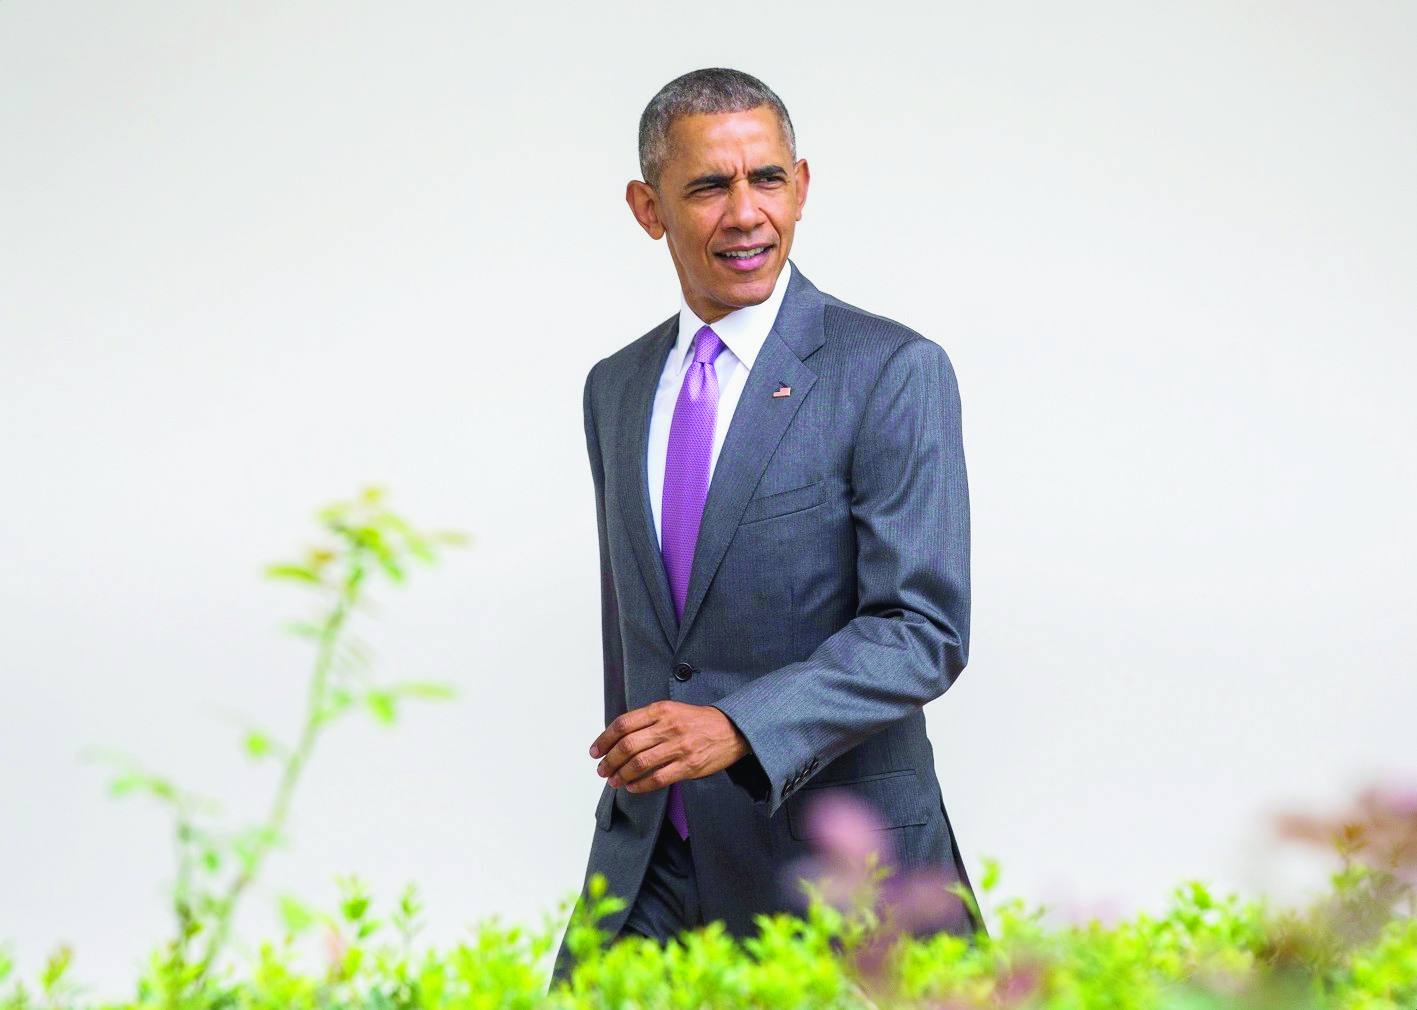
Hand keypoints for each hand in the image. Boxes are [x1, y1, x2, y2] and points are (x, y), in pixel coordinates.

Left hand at [589, 701, 748, 792]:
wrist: (732, 729)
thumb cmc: (697, 721)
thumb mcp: (671, 710)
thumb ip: (647, 721)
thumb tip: (617, 739)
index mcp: (661, 709)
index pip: (623, 724)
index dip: (604, 739)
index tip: (595, 751)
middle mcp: (669, 726)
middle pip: (628, 745)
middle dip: (609, 761)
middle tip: (601, 770)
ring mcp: (680, 747)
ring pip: (639, 764)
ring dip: (621, 775)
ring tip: (613, 781)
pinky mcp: (689, 766)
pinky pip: (657, 779)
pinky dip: (640, 785)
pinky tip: (632, 787)